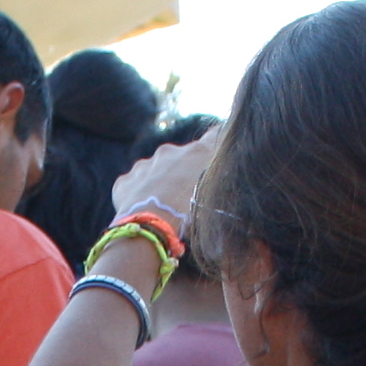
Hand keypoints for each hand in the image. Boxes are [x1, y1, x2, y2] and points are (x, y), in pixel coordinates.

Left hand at [106, 130, 224, 259]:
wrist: (151, 229)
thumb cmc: (191, 217)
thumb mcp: (217, 200)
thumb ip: (222, 183)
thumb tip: (240, 184)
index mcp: (196, 153)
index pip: (216, 136)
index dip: (218, 141)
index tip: (219, 147)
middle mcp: (169, 152)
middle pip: (180, 159)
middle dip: (182, 175)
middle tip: (185, 201)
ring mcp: (144, 165)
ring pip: (155, 173)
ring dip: (159, 187)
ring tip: (163, 212)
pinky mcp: (125, 182)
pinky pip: (133, 187)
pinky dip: (138, 198)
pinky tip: (144, 215)